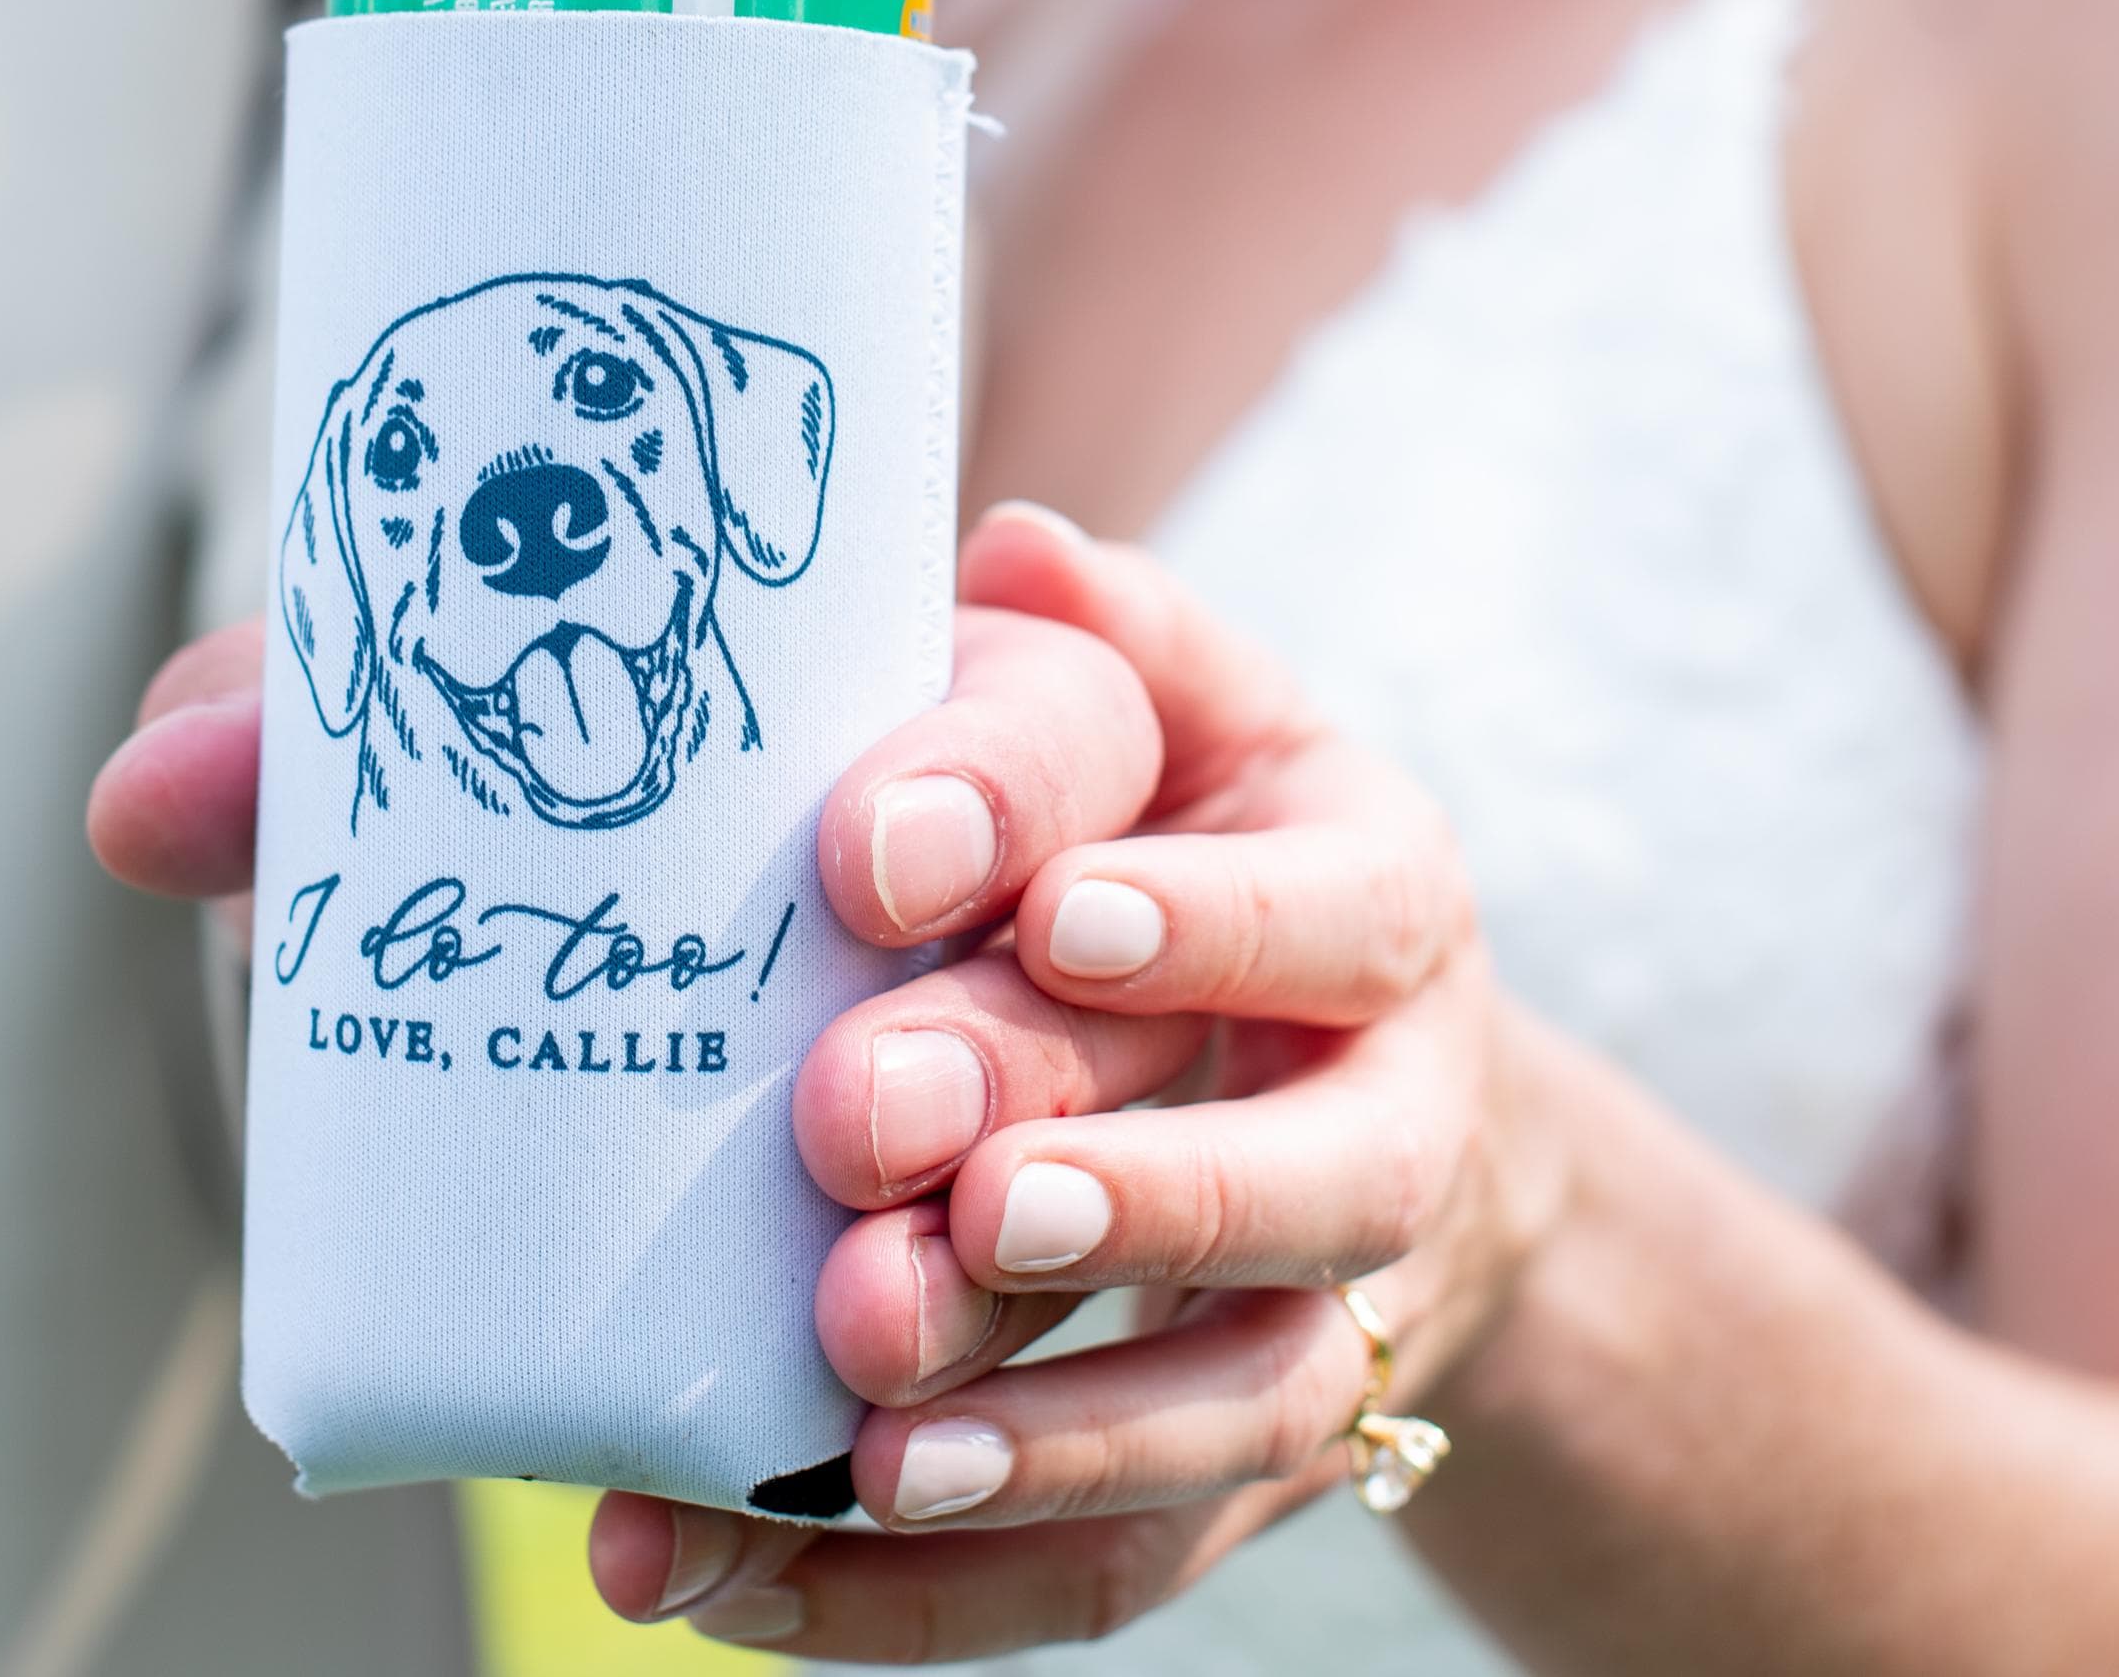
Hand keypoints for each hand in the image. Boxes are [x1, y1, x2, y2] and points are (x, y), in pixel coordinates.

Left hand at [590, 504, 1561, 1660]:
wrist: (1357, 1079)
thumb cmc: (1180, 844)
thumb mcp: (1162, 719)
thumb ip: (1088, 659)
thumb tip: (1017, 547)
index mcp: (1378, 895)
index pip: (1317, 909)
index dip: (1193, 919)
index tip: (1048, 913)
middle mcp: (1392, 1115)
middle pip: (1293, 1181)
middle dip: (1110, 1192)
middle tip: (926, 1183)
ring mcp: (1326, 1317)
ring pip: (1229, 1401)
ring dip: (1044, 1431)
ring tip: (864, 1438)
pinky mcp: (1225, 1478)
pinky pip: (1105, 1570)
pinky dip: (916, 1600)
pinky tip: (726, 1578)